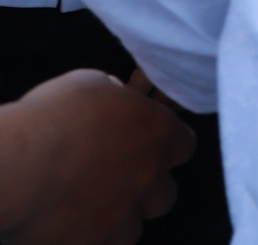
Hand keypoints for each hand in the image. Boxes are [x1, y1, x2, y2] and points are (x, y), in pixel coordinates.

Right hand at [0, 69, 193, 243]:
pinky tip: (67, 225)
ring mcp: (122, 213)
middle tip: (114, 182)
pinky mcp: (92, 243)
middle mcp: (148, 175)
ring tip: (87, 208)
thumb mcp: (90, 85)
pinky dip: (88, 239)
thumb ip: (113, 98)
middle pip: (165, 194)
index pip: (184, 144)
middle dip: (145, 191)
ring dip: (117, 220)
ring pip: (134, 228)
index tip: (144, 146)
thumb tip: (113, 100)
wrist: (15, 166)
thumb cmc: (50, 117)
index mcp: (156, 131)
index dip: (165, 148)